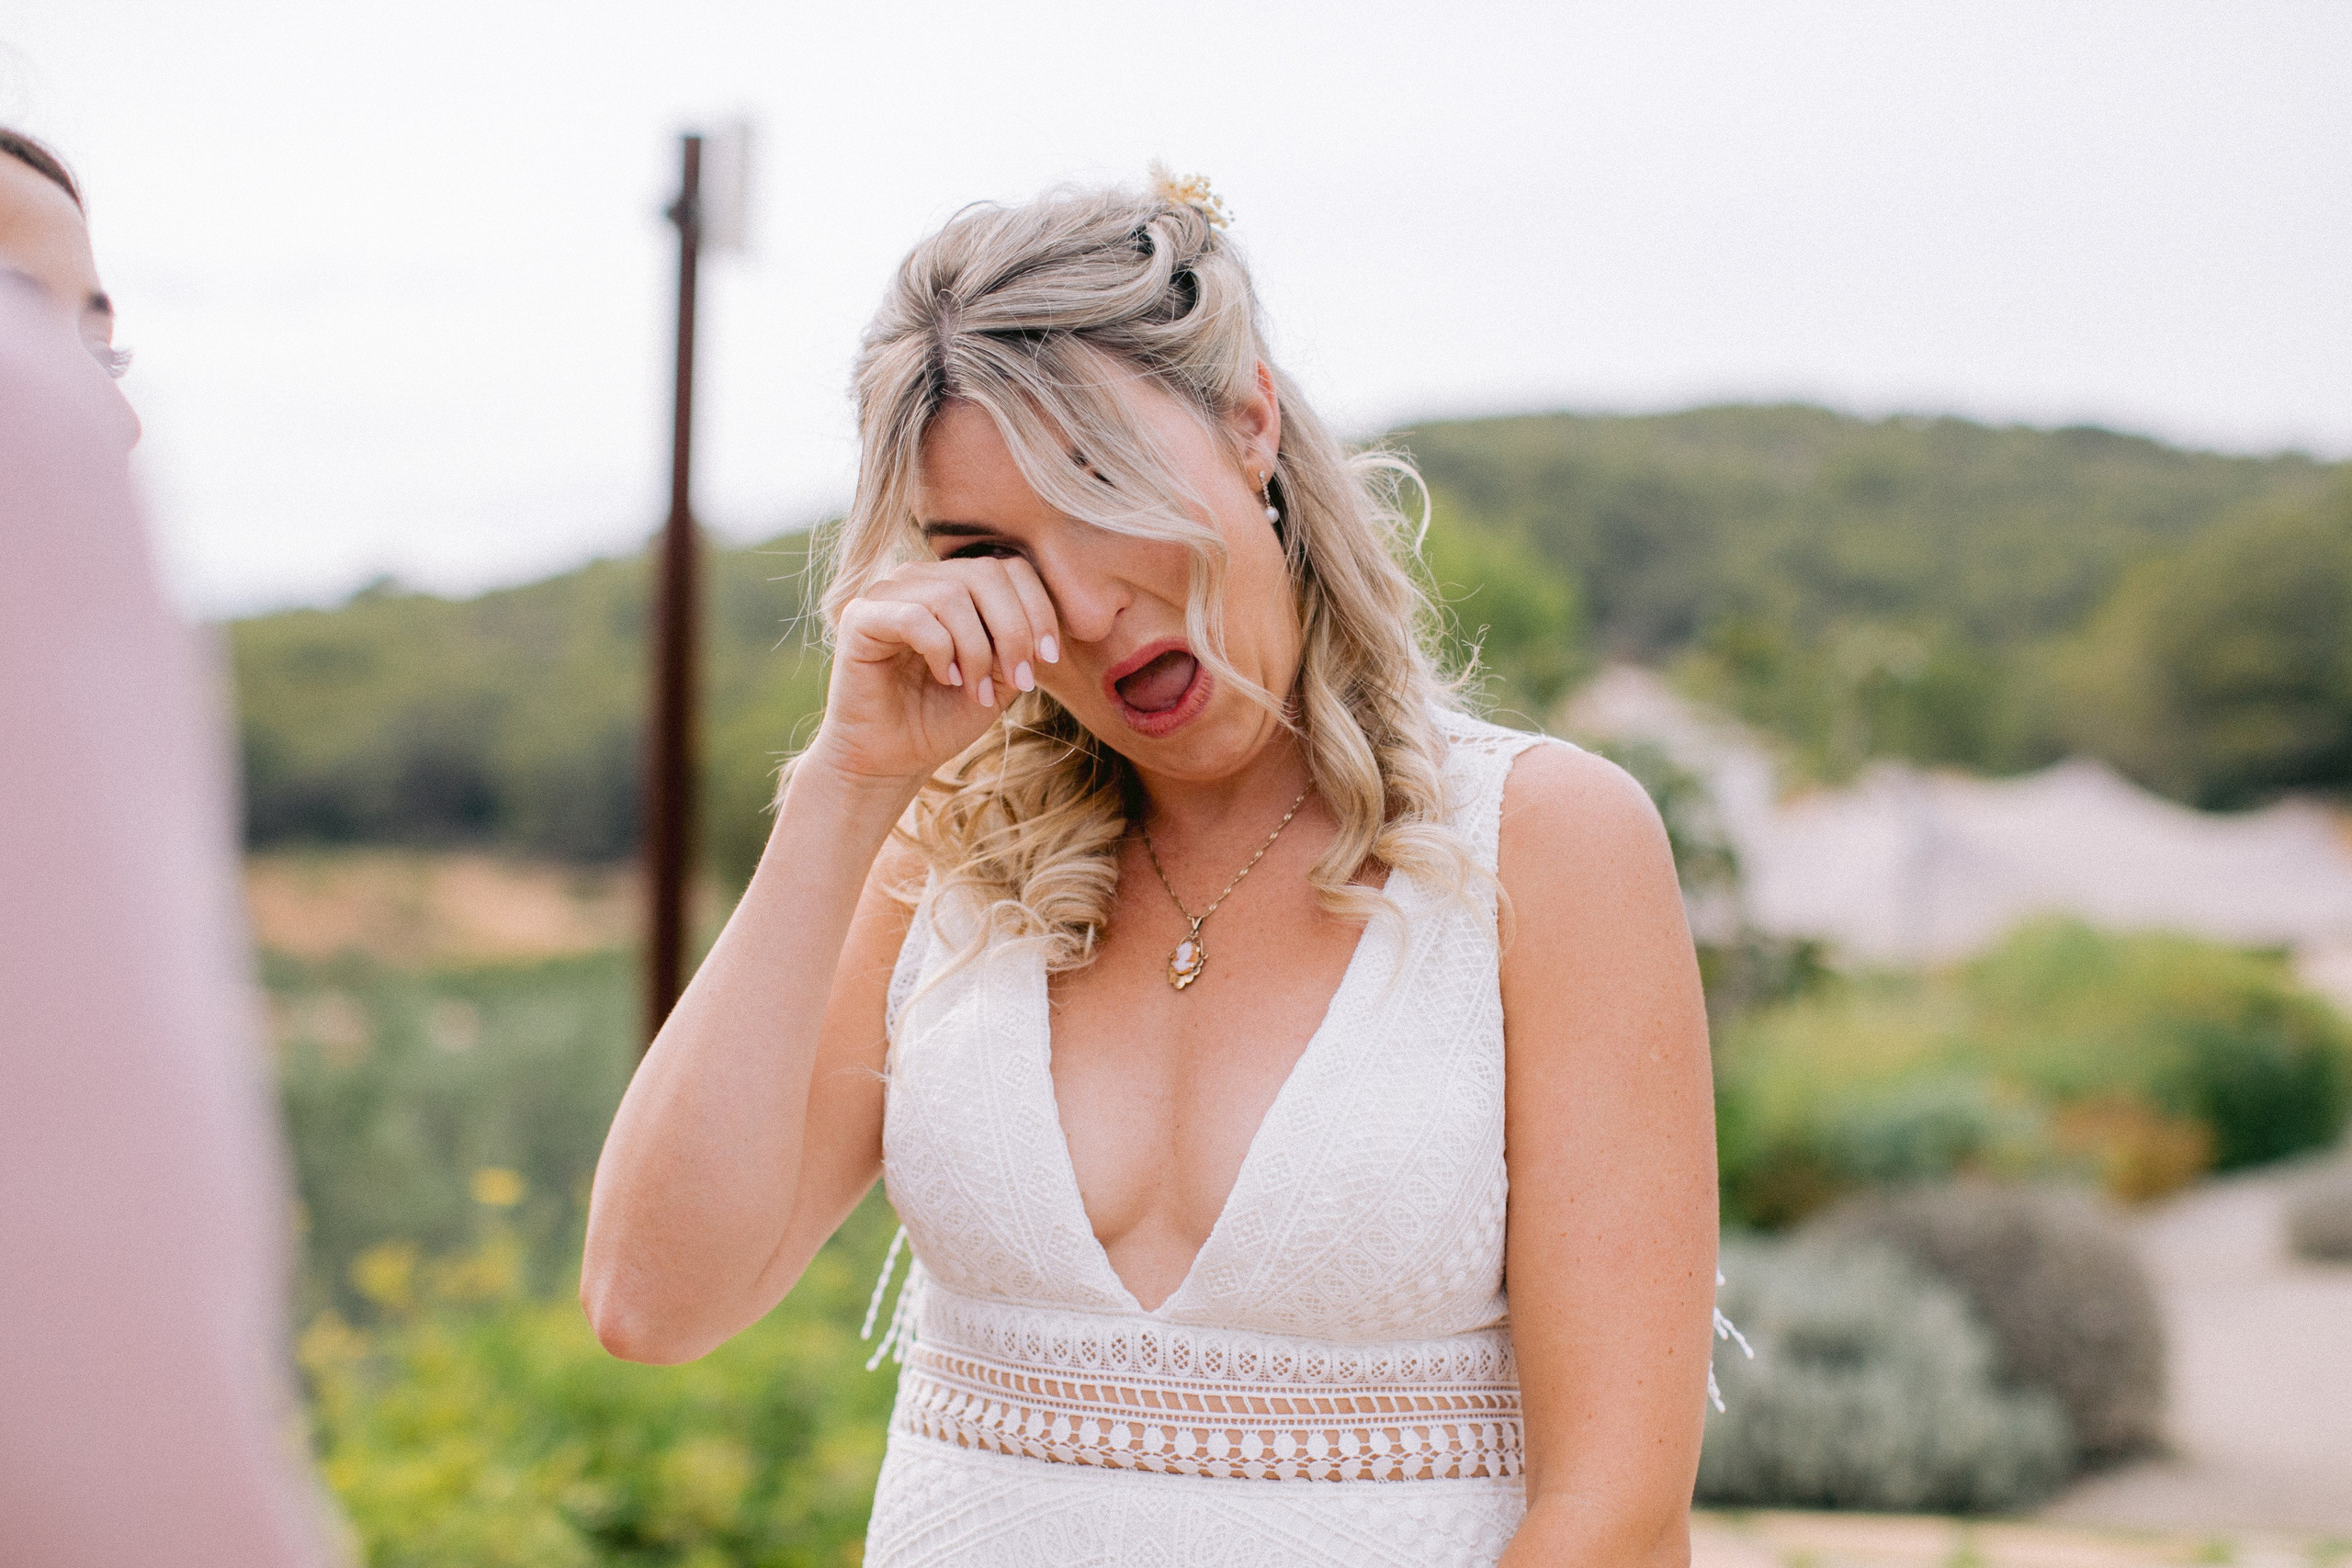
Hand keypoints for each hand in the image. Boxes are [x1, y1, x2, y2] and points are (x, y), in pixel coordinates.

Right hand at [805, 554, 1061, 784]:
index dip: (1037, 609)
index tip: (1048, 657)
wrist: (893, 758)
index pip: (1008, 567)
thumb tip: (1048, 622)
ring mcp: (886, 593)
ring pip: (952, 596)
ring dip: (977, 651)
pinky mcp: (859, 618)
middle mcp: (919, 578)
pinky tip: (945, 678)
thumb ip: (1020, 641)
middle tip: (1019, 680)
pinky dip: (941, 651)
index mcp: (954, 583)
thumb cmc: (943, 716)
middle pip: (986, 574)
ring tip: (976, 690)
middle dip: (1013, 630)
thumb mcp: (1000, 677)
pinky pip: (915, 616)